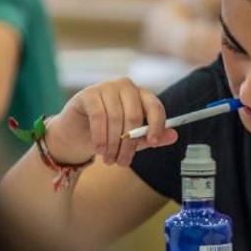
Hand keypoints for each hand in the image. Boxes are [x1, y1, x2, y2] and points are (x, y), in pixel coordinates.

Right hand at [43, 78, 176, 167]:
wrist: (77, 133)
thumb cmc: (109, 134)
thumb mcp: (132, 138)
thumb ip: (152, 137)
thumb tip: (174, 136)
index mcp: (141, 95)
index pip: (155, 106)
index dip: (157, 125)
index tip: (153, 143)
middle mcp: (126, 87)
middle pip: (134, 115)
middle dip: (129, 143)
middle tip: (123, 162)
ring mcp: (106, 87)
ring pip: (116, 118)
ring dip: (113, 144)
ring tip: (109, 161)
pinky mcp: (89, 94)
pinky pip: (98, 116)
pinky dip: (100, 137)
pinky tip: (99, 150)